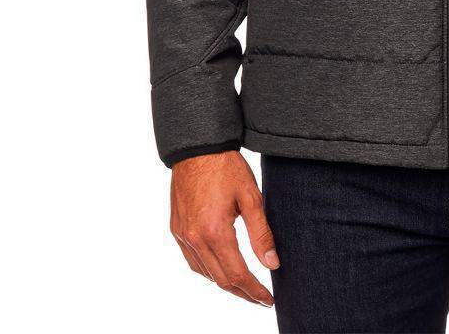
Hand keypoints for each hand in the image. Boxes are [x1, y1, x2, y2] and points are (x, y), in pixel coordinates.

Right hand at [170, 150, 278, 306]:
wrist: (198, 148)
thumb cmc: (227, 168)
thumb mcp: (251, 197)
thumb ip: (261, 233)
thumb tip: (272, 264)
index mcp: (215, 232)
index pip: (237, 274)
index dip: (254, 291)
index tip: (269, 299)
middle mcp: (194, 239)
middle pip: (220, 279)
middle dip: (242, 292)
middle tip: (261, 298)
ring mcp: (182, 235)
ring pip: (204, 273)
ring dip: (225, 283)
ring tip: (245, 286)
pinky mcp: (176, 229)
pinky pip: (192, 260)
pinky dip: (208, 270)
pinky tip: (221, 268)